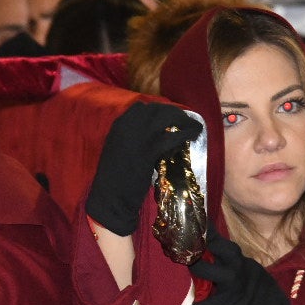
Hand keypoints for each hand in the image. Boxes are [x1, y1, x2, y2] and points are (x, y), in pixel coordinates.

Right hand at [86, 101, 203, 236]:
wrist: (110, 197)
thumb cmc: (115, 178)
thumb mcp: (119, 150)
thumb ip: (132, 139)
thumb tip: (152, 134)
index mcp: (119, 125)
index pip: (141, 108)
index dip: (159, 110)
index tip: (170, 116)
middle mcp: (128, 126)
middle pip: (157, 110)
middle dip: (174, 114)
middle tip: (186, 121)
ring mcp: (138, 137)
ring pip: (166, 119)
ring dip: (184, 121)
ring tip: (194, 127)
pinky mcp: (149, 151)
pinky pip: (171, 137)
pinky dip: (185, 134)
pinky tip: (193, 135)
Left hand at [188, 235, 289, 304]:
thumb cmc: (261, 297)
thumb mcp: (251, 274)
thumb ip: (233, 264)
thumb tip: (212, 253)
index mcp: (242, 262)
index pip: (224, 243)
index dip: (207, 233)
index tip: (194, 222)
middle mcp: (238, 269)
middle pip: (219, 248)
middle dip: (200, 243)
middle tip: (181, 240)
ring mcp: (232, 287)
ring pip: (209, 271)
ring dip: (193, 268)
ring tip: (178, 267)